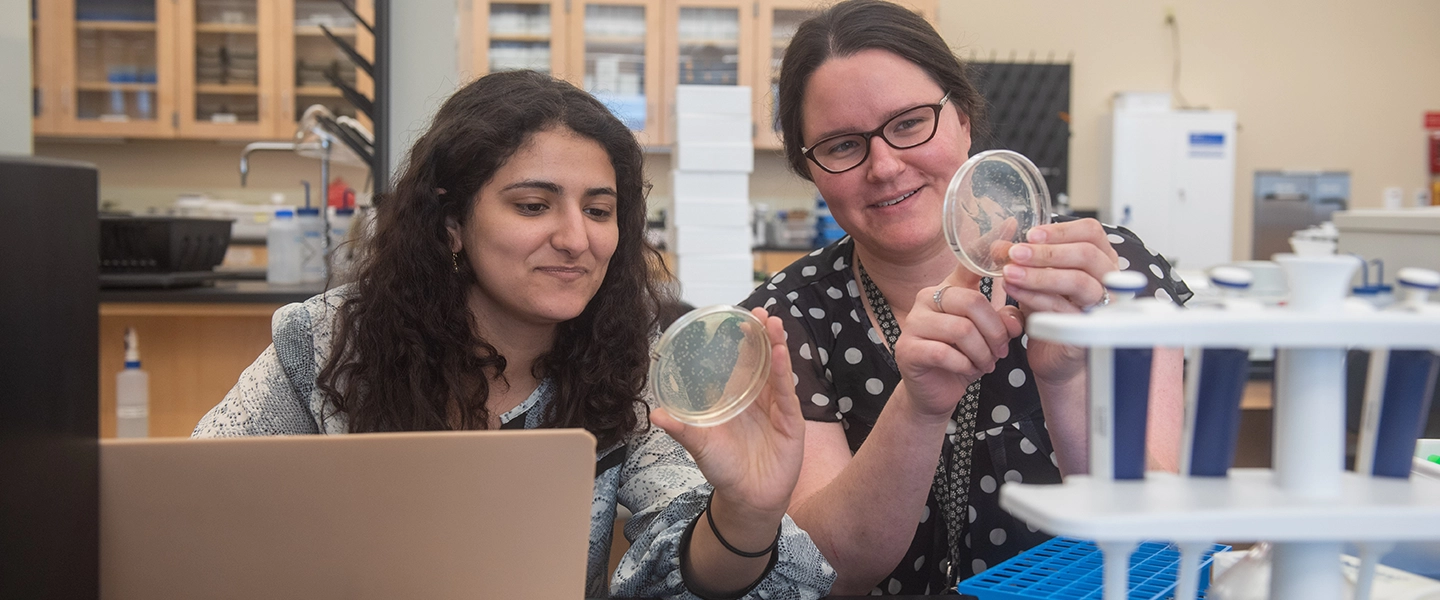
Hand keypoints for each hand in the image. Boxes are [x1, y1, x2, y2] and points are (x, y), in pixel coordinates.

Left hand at [650, 308, 805, 520]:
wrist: (747, 500)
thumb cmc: (724, 469)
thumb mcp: (701, 446)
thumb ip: (683, 429)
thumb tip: (657, 414)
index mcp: (736, 399)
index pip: (740, 363)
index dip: (741, 341)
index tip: (738, 318)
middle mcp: (759, 399)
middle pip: (763, 361)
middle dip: (763, 335)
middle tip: (760, 311)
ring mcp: (777, 409)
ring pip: (778, 371)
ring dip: (777, 346)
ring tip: (774, 323)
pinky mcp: (791, 423)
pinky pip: (787, 394)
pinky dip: (784, 373)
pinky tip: (781, 354)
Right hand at [892, 267, 1023, 418]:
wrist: (936, 391)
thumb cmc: (962, 358)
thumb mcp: (989, 337)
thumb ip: (1004, 322)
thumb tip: (1014, 321)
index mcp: (947, 289)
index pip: (967, 267)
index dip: (986, 260)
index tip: (1007, 258)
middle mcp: (925, 299)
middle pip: (971, 302)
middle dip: (995, 331)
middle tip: (1001, 351)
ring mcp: (913, 323)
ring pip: (961, 330)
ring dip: (982, 352)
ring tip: (986, 364)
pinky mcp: (907, 349)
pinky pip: (944, 353)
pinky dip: (964, 365)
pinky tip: (968, 370)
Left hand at [1001, 219, 1118, 382]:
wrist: (1052, 354)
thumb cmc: (1051, 312)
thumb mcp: (1035, 278)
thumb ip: (1021, 261)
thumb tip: (999, 244)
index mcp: (1099, 260)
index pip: (1091, 232)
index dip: (1061, 230)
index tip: (1031, 235)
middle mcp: (1107, 281)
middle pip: (1087, 254)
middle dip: (1047, 252)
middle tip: (1015, 253)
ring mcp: (1102, 306)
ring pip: (1079, 282)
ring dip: (1040, 274)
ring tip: (1009, 272)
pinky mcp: (1089, 330)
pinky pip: (1065, 310)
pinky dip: (1036, 298)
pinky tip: (1014, 290)